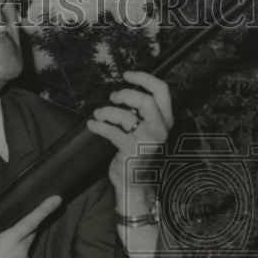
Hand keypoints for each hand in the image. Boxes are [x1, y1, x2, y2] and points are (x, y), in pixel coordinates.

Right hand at [0, 196, 61, 257]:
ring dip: (16, 241)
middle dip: (25, 225)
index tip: (57, 199)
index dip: (45, 208)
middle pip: (30, 231)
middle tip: (13, 223)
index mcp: (10, 242)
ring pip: (25, 245)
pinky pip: (22, 257)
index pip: (31, 221)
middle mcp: (22, 252)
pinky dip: (14, 253)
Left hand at [86, 70, 173, 214]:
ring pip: (126, 115)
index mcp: (166, 120)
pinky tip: (92, 124)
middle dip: (124, 94)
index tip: (126, 74)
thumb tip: (122, 92)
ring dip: (107, 111)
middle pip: (145, 100)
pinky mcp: (133, 150)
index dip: (144, 78)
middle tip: (112, 97)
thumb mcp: (145, 129)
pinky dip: (99, 126)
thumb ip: (141, 112)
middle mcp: (160, 129)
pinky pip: (112, 132)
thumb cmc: (136, 152)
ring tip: (98, 114)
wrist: (134, 182)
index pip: (162, 91)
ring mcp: (148, 140)